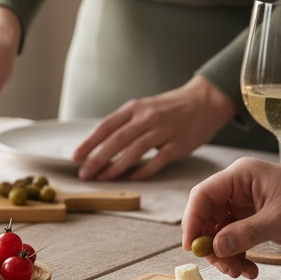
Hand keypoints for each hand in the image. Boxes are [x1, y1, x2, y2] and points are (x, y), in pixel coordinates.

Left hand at [72, 76, 235, 181]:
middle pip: (117, 140)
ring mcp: (164, 131)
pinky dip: (143, 170)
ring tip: (102, 178)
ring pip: (135, 151)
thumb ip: (125, 123)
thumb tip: (99, 144)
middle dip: (97, 158)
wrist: (205, 101)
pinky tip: (131, 178)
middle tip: (84, 174)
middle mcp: (147, 117)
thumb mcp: (144, 107)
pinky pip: (158, 160)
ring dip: (116, 167)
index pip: (106, 126)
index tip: (75, 157)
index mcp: (135, 107)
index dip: (89, 142)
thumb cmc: (170, 108)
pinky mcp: (179, 144)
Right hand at [181, 158, 280, 279]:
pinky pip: (235, 240)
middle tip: (223, 266)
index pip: (203, 195)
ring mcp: (246, 206)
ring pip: (220, 233)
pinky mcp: (254, 221)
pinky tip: (249, 268)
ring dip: (225, 254)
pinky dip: (238, 256)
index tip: (192, 246)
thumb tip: (216, 246)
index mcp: (241, 176)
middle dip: (212, 244)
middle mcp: (239, 189)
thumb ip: (246, 233)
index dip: (192, 221)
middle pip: (208, 217)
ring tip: (240, 271)